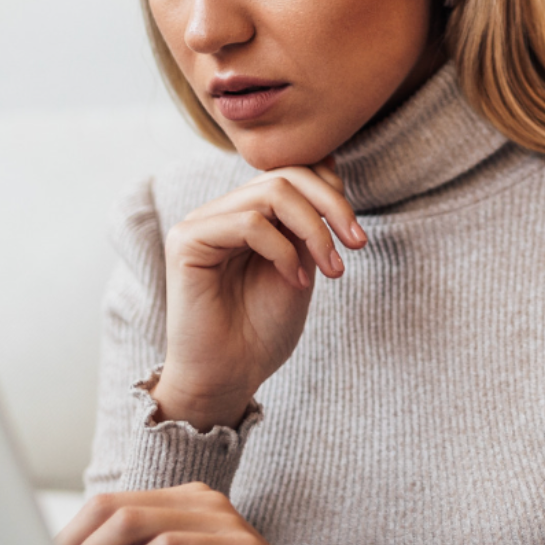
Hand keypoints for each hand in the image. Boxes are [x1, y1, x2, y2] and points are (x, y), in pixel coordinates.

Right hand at [153, 163, 363, 429]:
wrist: (230, 377)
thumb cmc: (263, 329)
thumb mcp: (302, 264)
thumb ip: (309, 222)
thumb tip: (330, 166)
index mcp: (246, 213)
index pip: (291, 173)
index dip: (331, 191)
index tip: (356, 234)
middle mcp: (221, 211)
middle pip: (285, 175)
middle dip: (331, 205)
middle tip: (357, 243)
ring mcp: (201, 223)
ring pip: (271, 193)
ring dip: (314, 230)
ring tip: (332, 270)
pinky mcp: (186, 241)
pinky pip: (247, 223)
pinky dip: (282, 250)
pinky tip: (294, 281)